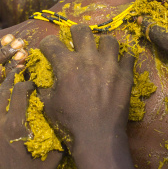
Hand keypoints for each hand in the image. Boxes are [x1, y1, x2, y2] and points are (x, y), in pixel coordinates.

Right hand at [38, 24, 134, 148]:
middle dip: (76, 32)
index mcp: (66, 64)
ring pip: (109, 39)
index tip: (48, 50)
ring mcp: (110, 65)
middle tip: (75, 40)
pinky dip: (123, 59)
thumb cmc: (70, 123)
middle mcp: (88, 59)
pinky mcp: (126, 75)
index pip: (52, 43)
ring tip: (100, 51)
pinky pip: (128, 56)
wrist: (98, 137)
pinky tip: (118, 64)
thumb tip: (39, 80)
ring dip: (102, 44)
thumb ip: (43, 87)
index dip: (47, 45)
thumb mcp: (48, 105)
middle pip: (82, 30)